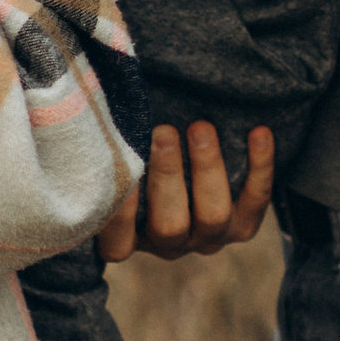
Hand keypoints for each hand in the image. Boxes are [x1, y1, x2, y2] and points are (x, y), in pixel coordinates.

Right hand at [100, 120, 276, 262]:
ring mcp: (206, 237)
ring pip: (213, 217)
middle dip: (168, 177)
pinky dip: (260, 167)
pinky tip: (259, 132)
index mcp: (129, 238)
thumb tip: (79, 96)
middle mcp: (168, 243)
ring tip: (201, 127)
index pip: (118, 244)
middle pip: (170, 227)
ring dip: (208, 170)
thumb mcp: (113, 151)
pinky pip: (255, 201)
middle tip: (164, 132)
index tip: (120, 169)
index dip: (120, 215)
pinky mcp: (242, 225)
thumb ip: (99, 141)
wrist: (188, 153)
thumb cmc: (134, 148)